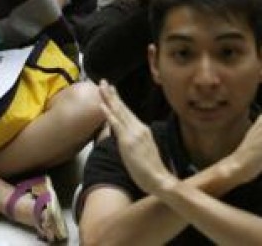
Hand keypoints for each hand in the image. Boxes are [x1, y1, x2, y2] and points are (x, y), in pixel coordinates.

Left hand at [99, 80, 173, 195]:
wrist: (159, 179)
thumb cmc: (152, 170)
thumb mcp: (144, 150)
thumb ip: (135, 141)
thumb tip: (126, 137)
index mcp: (142, 130)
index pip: (128, 112)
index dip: (118, 101)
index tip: (112, 91)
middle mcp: (139, 128)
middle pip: (123, 108)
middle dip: (112, 95)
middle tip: (103, 82)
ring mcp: (133, 134)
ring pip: (119, 112)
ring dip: (109, 99)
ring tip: (101, 88)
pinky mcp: (128, 142)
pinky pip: (116, 125)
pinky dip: (109, 114)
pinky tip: (103, 106)